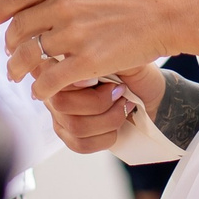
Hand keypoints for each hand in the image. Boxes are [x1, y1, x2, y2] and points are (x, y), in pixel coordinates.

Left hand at [0, 0, 173, 101]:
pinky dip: (41, 89)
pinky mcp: (88, 60)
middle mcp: (64, 2)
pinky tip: (42, 93)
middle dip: (8, 45)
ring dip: (20, 70)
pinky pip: (50, 79)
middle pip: (18, 28)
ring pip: (30, 56)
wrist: (175, 10)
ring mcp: (74, 32)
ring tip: (20, 78)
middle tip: (9, 56)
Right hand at [47, 62, 165, 154]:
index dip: (75, 81)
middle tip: (118, 91)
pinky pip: (81, 144)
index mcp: (59, 64)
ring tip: (122, 106)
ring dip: (109, 118)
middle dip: (99, 101)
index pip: (49, 75)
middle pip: (61, 104)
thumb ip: (95, 58)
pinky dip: (107, 136)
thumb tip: (83, 77)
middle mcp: (52, 90)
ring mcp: (59, 116)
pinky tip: (118, 123)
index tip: (98, 79)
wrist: (149, 89)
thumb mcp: (118, 53)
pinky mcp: (70, 137)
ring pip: (76, 126)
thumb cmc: (131, 67)